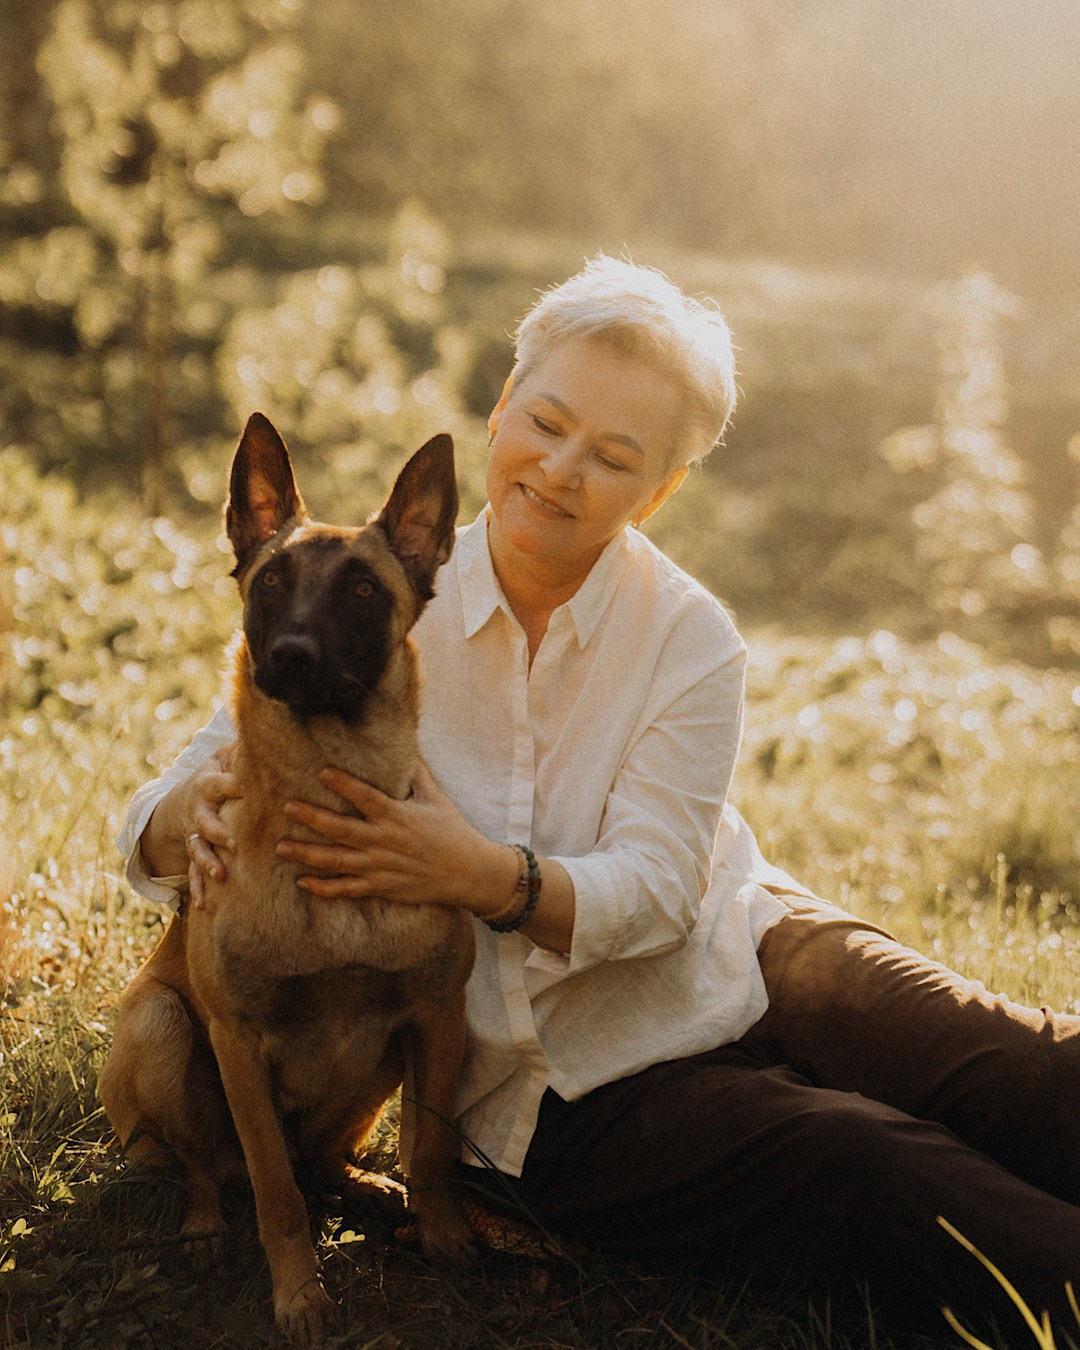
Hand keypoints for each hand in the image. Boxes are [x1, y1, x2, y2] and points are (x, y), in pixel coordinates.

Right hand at [184, 744, 242, 907]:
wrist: (186, 796)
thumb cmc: (219, 772)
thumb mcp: (226, 756)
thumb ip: (244, 748)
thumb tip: (273, 726)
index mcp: (209, 784)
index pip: (221, 783)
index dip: (232, 784)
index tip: (247, 787)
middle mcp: (199, 811)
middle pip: (206, 821)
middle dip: (218, 831)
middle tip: (234, 841)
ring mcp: (195, 835)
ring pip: (198, 850)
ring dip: (208, 863)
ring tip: (221, 875)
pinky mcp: (194, 853)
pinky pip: (193, 873)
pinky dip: (199, 889)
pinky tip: (205, 905)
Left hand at [276, 761, 514, 910]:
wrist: (467, 872)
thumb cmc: (451, 830)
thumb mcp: (435, 797)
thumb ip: (415, 772)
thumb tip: (403, 743)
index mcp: (397, 816)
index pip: (365, 797)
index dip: (343, 784)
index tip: (321, 771)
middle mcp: (384, 841)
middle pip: (341, 830)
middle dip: (311, 818)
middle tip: (287, 807)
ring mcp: (380, 867)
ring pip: (336, 862)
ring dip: (307, 854)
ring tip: (281, 847)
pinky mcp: (381, 887)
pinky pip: (347, 889)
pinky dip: (324, 888)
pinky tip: (302, 882)